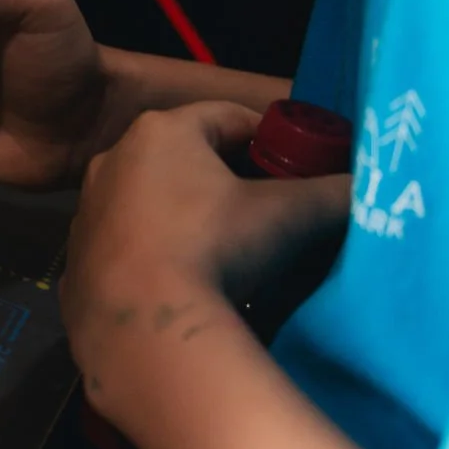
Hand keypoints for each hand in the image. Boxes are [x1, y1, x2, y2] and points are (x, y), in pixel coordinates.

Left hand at [60, 101, 350, 426]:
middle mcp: (112, 160)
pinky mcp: (74, 263)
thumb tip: (373, 187)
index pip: (229, 118)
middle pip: (185, 158)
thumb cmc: (216, 249)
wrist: (144, 331)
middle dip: (228, 180)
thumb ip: (336, 192)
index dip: (270, 140)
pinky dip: (154, 259)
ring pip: (150, 204)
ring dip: (186, 220)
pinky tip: (183, 286)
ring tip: (229, 257)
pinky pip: (127, 250)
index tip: (298, 169)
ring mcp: (86, 213)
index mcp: (161, 132)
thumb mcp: (290, 214)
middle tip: (270, 214)